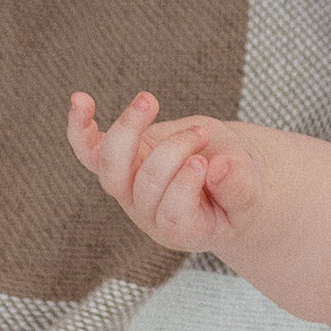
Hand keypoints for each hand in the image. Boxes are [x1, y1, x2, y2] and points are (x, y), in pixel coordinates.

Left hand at [67, 88, 258, 258]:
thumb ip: (239, 186)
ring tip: (148, 101)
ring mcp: (128, 189)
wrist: (222, 171)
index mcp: (184, 230)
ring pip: (111, 166)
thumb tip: (218, 168)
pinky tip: (80, 100)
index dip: (183, 188)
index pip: (173, 215)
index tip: (203, 163)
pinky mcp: (118, 162)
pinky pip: (88, 149)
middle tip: (202, 135)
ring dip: (127, 130)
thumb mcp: (250, 191)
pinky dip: (80, 127)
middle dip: (175, 151)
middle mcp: (148, 214)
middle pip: (144, 186)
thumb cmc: (238, 185)